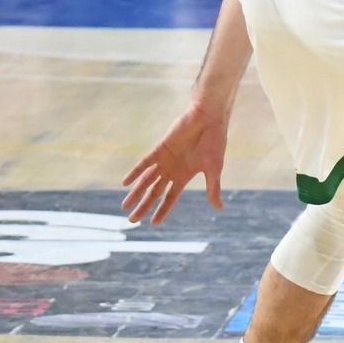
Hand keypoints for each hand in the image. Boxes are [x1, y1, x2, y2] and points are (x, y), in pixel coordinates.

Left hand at [120, 99, 228, 224]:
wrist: (209, 119)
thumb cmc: (215, 142)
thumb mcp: (214, 168)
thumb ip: (212, 187)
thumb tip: (218, 207)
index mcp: (185, 176)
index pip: (170, 197)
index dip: (162, 210)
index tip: (153, 223)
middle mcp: (172, 170)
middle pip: (154, 192)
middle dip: (144, 206)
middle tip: (132, 220)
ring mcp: (165, 159)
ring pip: (146, 180)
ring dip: (135, 192)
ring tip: (125, 206)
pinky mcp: (160, 148)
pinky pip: (144, 162)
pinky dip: (135, 172)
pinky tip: (126, 182)